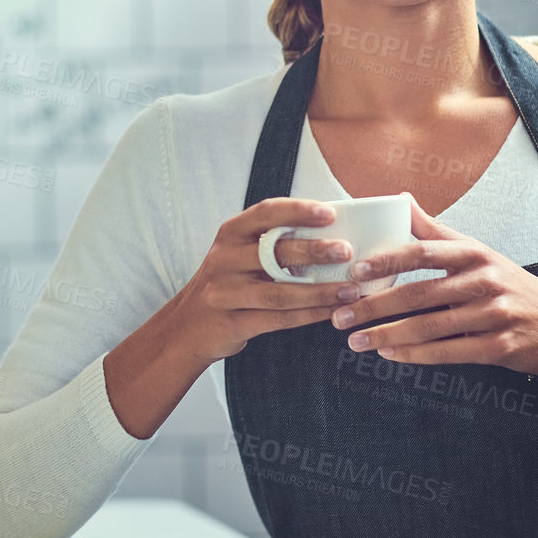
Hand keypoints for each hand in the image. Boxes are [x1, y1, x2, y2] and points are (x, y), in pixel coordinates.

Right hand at [165, 197, 362, 363]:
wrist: (187, 326)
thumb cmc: (227, 283)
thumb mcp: (238, 253)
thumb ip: (272, 242)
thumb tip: (331, 232)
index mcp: (230, 234)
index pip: (265, 213)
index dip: (298, 211)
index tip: (330, 213)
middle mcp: (224, 259)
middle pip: (274, 252)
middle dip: (314, 251)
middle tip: (346, 252)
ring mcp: (225, 292)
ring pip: (279, 292)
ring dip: (319, 291)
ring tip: (349, 290)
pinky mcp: (232, 323)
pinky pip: (277, 319)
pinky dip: (308, 315)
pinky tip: (330, 312)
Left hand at [327, 197, 537, 382]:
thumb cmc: (508, 285)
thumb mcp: (477, 252)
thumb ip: (435, 231)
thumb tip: (399, 198)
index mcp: (475, 253)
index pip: (423, 252)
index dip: (386, 261)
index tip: (353, 272)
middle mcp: (486, 280)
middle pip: (419, 293)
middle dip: (374, 306)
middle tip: (340, 315)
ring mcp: (494, 314)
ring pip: (430, 326)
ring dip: (387, 335)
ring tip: (355, 341)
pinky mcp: (500, 345)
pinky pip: (449, 352)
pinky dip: (415, 355)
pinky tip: (389, 355)